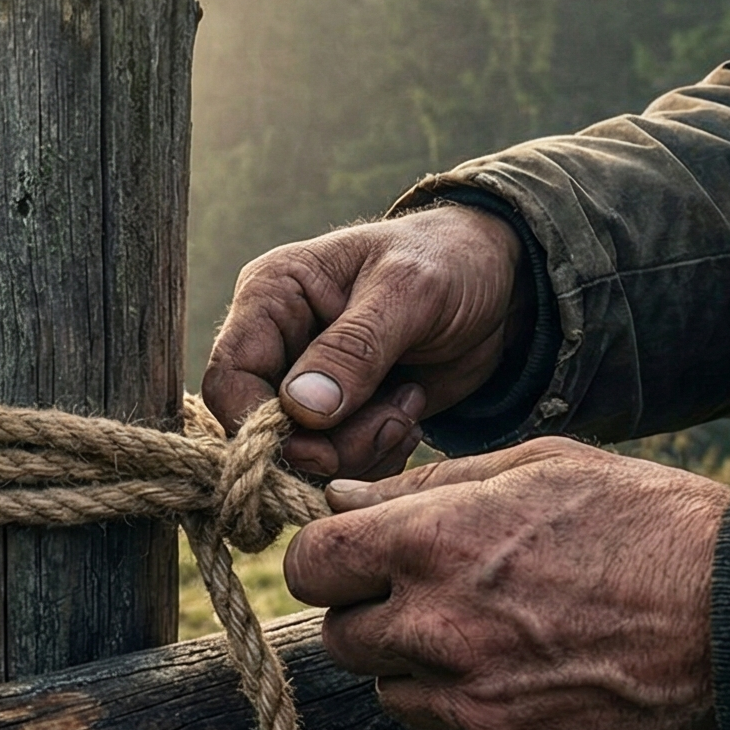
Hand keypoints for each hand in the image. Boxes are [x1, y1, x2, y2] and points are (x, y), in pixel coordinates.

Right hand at [202, 205, 529, 481]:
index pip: (228, 380)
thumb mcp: (409, 292)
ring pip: (304, 458)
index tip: (318, 448)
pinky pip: (339, 467)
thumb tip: (300, 410)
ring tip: (406, 407)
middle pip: (264, 433)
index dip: (260, 426)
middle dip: (329, 447)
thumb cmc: (449, 262)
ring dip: (361, 452)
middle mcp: (277, 346)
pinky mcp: (340, 419)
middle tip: (391, 422)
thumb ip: (354, 349)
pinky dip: (377, 457)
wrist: (500, 286)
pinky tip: (408, 414)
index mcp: (271, 297)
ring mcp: (307, 387)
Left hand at [285, 438, 729, 729]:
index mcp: (431, 544)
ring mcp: (469, 709)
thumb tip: (340, 498)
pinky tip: (535, 690)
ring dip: (428, 675)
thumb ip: (429, 484)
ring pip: (395, 697)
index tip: (365, 561)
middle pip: (342, 639)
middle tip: (451, 602)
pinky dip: (471, 727)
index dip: (334, 560)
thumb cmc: (655, 527)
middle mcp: (434, 631)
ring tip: (513, 643)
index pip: (310, 565)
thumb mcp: (546, 467)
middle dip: (379, 619)